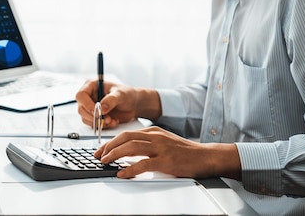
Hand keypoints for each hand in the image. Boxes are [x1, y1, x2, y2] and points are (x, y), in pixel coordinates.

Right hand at [75, 80, 160, 127]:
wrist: (134, 105)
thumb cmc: (128, 94)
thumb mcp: (121, 94)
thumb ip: (111, 100)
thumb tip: (101, 108)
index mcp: (92, 86)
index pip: (81, 95)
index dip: (86, 104)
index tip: (95, 111)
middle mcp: (89, 97)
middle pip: (81, 109)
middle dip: (93, 116)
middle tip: (105, 119)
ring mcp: (91, 108)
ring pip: (86, 118)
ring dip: (98, 122)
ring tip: (112, 120)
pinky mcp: (95, 117)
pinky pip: (93, 124)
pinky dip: (103, 126)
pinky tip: (113, 122)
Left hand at [94, 126, 240, 178]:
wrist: (206, 157)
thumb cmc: (185, 152)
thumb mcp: (163, 141)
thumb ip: (147, 143)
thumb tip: (127, 151)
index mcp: (153, 131)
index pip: (126, 134)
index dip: (111, 141)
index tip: (101, 149)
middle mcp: (155, 137)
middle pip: (125, 138)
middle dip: (108, 147)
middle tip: (99, 155)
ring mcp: (160, 148)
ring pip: (131, 148)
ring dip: (115, 155)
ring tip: (106, 162)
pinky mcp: (166, 161)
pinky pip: (143, 164)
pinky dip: (130, 169)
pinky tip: (122, 173)